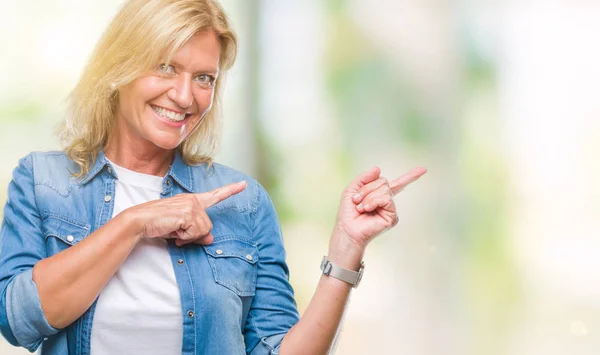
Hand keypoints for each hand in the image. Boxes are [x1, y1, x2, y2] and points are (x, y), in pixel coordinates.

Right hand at [127, 181, 246, 245]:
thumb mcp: (181, 230)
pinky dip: (184, 237)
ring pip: (203, 230)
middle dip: (194, 234)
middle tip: (177, 233)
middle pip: (208, 226)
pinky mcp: (187, 213)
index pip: (214, 195)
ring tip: (173, 231)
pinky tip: (173, 231)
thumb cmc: (158, 224)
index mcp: (192, 200)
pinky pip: (195, 233)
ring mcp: (191, 205)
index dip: (230, 191)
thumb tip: (211, 239)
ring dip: (188, 236)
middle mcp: (193, 200)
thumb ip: (197, 233)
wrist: (140, 221)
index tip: (243, 184)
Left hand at [328, 166, 425, 266]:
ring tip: (362, 207)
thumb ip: (364, 178)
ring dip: (368, 196)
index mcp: (379, 195)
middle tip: (357, 200)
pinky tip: (367, 209)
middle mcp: (387, 201)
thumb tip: (378, 168)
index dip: (411, 176)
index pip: (397, 184)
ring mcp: (390, 209)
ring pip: (384, 189)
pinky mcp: (392, 216)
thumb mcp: (352, 189)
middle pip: (383, 181)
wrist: (347, 228)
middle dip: (366, 188)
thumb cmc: (348, 212)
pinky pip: (386, 198)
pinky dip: (373, 201)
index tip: (423, 170)